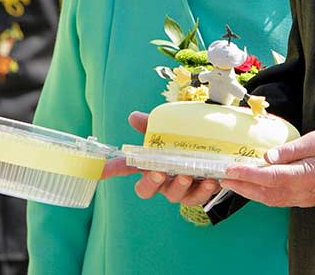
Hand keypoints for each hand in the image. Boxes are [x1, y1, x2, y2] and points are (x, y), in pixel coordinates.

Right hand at [102, 110, 220, 204]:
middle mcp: (161, 179)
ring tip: (188, 175)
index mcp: (150, 163)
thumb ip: (152, 124)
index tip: (100, 170)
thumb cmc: (185, 140)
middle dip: (151, 182)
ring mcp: (178, 188)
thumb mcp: (171, 128)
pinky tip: (210, 180)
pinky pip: (198, 197)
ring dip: (179, 186)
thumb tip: (133, 116)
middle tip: (159, 172)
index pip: (127, 167)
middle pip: (146, 189)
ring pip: (173, 196)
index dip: (112, 169)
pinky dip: (203, 190)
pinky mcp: (197, 193)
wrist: (215, 148)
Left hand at [220, 130, 314, 207]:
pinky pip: (279, 200)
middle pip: (265, 193)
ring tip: (235, 182)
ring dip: (251, 192)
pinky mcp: (306, 198)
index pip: (269, 177)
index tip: (230, 170)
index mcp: (305, 176)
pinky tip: (256, 186)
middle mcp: (302, 192)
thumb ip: (290, 149)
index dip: (247, 174)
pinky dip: (264, 194)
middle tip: (224, 178)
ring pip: (271, 200)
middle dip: (242, 187)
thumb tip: (267, 155)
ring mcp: (304, 198)